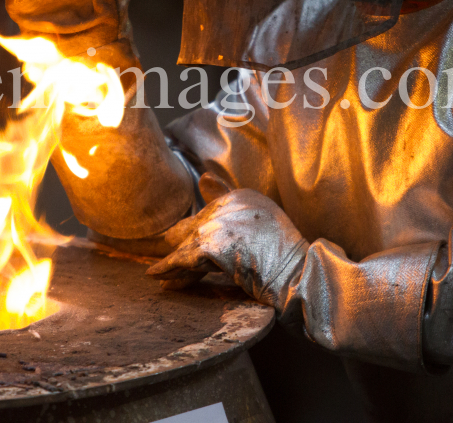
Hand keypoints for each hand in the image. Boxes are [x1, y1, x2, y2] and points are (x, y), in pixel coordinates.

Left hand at [147, 174, 308, 304]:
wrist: (297, 271)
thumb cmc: (284, 252)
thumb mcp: (260, 218)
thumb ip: (231, 199)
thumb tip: (204, 177)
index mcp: (240, 195)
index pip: (208, 212)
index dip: (194, 230)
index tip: (179, 239)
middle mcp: (226, 205)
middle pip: (193, 227)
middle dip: (176, 241)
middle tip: (159, 252)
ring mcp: (218, 224)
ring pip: (185, 244)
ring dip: (171, 261)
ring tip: (157, 272)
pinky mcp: (211, 245)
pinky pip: (181, 259)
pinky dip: (167, 268)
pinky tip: (155, 275)